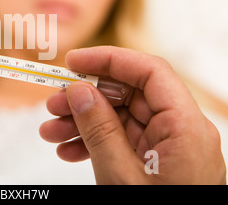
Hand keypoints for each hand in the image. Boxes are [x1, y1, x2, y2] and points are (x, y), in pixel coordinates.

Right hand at [40, 46, 225, 183]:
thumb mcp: (120, 177)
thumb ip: (99, 129)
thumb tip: (79, 91)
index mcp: (185, 126)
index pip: (148, 71)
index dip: (109, 59)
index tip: (73, 62)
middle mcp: (180, 130)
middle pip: (129, 94)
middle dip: (87, 97)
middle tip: (52, 104)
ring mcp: (167, 146)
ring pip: (120, 117)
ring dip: (83, 121)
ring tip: (51, 132)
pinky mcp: (155, 160)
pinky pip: (121, 139)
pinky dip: (93, 141)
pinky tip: (68, 150)